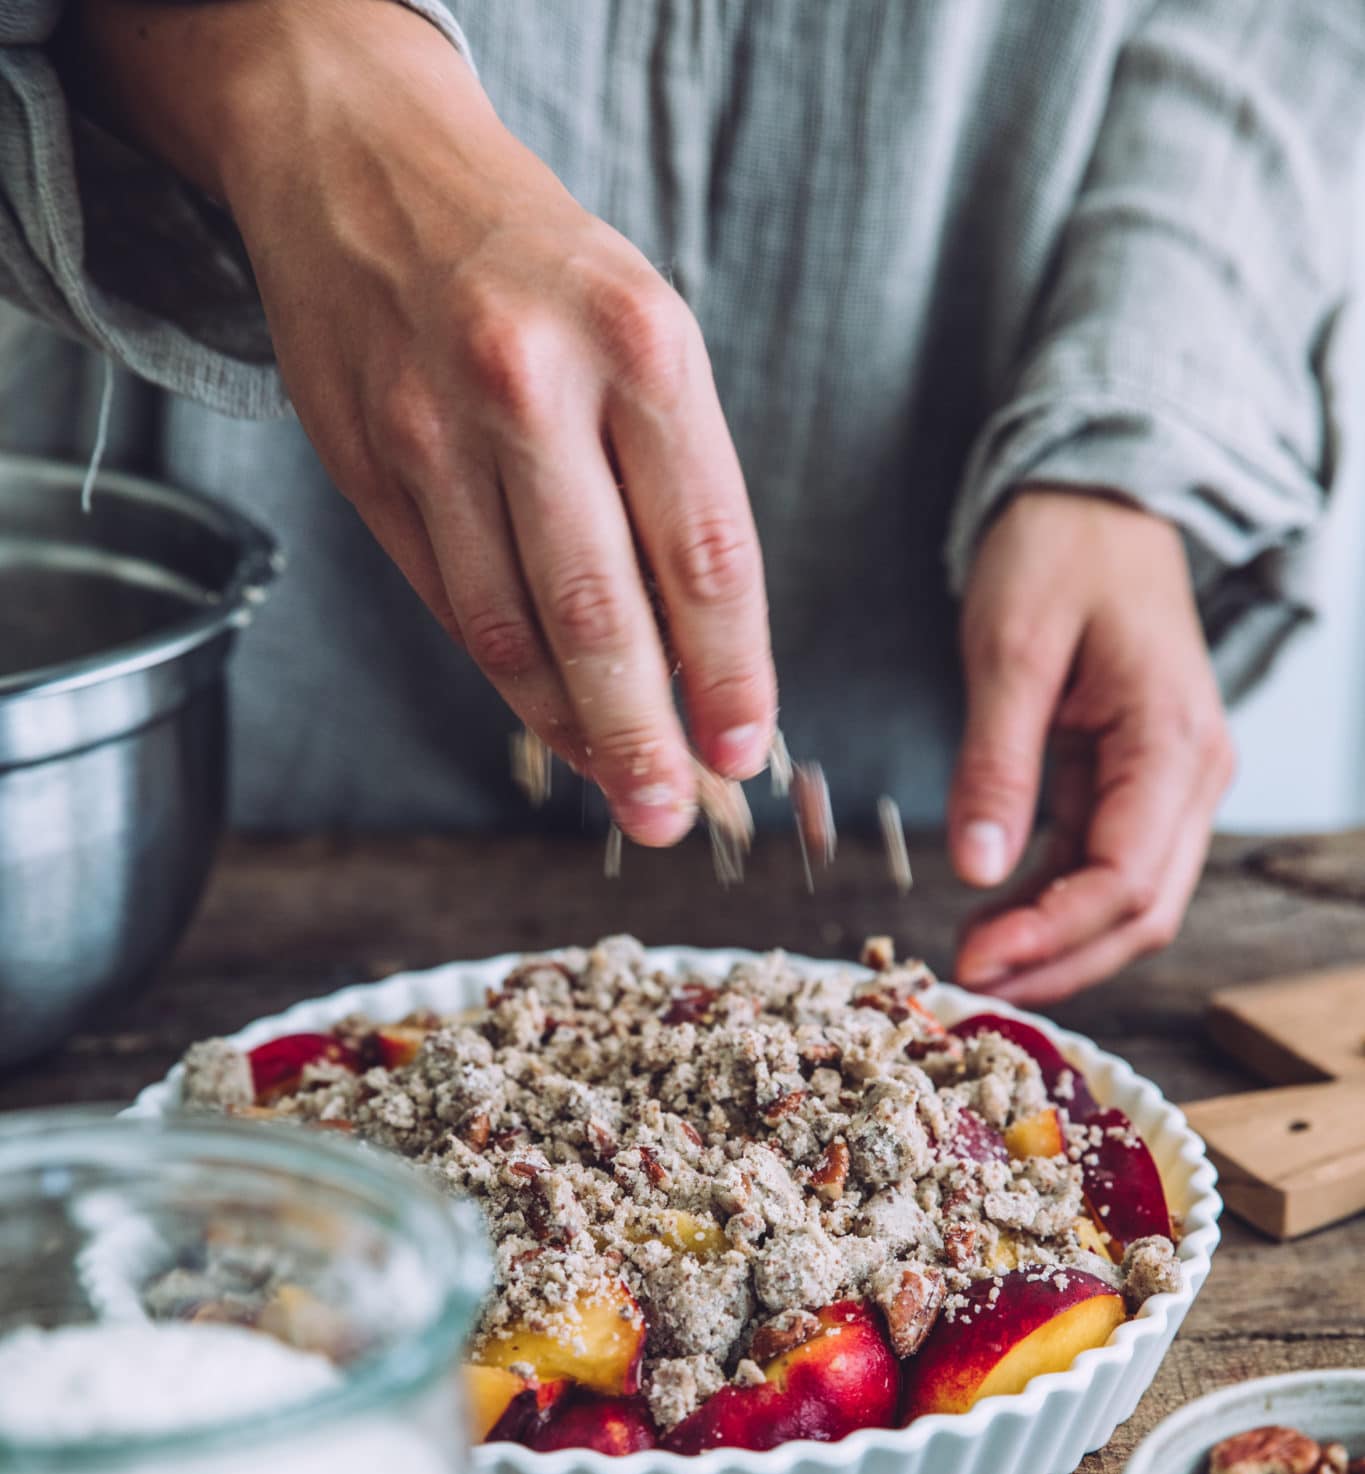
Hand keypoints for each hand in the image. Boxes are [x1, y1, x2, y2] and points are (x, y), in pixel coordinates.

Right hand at [75, 0, 775, 845]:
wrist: (364, 162)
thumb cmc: (538, 266)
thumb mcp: (640, 329)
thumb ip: (670, 483)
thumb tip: (704, 659)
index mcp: (641, 342)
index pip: (703, 547)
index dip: (729, 669)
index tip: (746, 748)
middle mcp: (533, 385)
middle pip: (600, 610)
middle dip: (644, 733)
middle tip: (673, 813)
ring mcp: (435, 429)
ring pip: (511, 627)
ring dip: (572, 730)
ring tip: (620, 790)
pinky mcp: (367, 465)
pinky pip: (450, 605)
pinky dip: (506, 680)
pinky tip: (552, 723)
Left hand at [948, 489, 1235, 1002]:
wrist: (1095, 500)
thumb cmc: (1058, 552)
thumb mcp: (1009, 649)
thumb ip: (996, 762)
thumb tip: (978, 870)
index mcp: (1174, 738)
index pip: (1126, 876)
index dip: (1053, 934)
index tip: (976, 960)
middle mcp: (1193, 772)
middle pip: (1142, 910)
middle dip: (1058, 961)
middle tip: (968, 983)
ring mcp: (1172, 782)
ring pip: (1131, 902)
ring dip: (1058, 946)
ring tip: (976, 965)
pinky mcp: (1137, 784)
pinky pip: (1105, 868)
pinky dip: (1055, 908)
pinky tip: (998, 924)